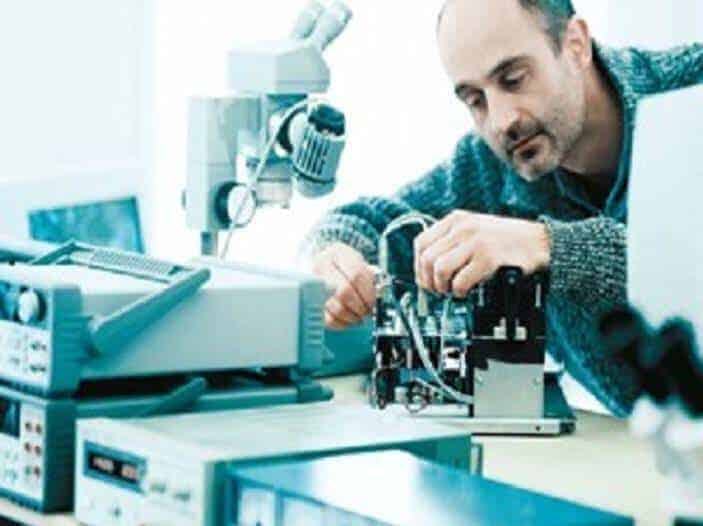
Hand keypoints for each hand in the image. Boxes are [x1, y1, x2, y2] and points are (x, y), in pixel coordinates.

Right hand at [312, 243, 375, 329]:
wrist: (322, 264)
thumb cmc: (344, 265)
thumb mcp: (357, 262)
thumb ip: (367, 278)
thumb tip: (374, 300)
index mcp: (338, 253)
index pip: (356, 275)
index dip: (367, 293)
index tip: (372, 302)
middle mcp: (322, 265)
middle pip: (345, 291)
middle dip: (359, 306)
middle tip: (366, 311)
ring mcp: (313, 283)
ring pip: (335, 306)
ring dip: (351, 316)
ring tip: (357, 316)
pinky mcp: (310, 299)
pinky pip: (326, 317)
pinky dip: (340, 323)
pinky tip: (346, 319)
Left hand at [414, 211, 549, 296]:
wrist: (541, 242)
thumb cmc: (508, 240)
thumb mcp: (475, 230)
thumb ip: (453, 242)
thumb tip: (429, 268)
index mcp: (456, 219)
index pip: (421, 243)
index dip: (418, 266)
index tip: (425, 279)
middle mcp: (463, 227)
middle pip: (427, 258)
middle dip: (428, 281)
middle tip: (437, 291)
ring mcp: (476, 241)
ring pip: (440, 269)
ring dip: (442, 287)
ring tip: (451, 291)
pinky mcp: (488, 257)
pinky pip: (461, 280)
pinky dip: (459, 291)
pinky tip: (465, 292)